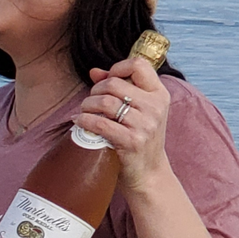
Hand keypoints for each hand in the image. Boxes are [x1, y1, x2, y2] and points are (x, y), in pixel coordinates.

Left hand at [74, 59, 171, 189]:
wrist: (148, 172)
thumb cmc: (138, 136)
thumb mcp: (137, 109)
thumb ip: (118, 87)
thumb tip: (94, 71)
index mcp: (159, 94)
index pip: (139, 65)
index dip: (117, 68)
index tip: (107, 80)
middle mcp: (155, 107)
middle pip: (114, 84)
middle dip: (95, 91)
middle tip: (90, 103)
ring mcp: (146, 125)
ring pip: (104, 102)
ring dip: (86, 106)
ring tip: (84, 113)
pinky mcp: (133, 141)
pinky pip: (100, 123)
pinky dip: (84, 121)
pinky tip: (79, 122)